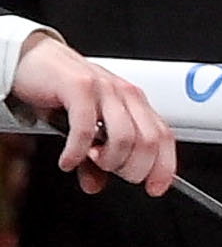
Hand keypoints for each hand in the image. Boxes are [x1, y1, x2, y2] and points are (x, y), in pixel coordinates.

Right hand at [11, 33, 175, 194]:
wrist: (32, 58)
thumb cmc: (62, 90)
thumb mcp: (84, 127)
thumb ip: (93, 160)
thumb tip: (94, 185)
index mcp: (135, 103)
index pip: (163, 138)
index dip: (164, 167)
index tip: (155, 188)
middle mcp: (125, 94)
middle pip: (148, 142)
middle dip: (133, 169)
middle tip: (112, 171)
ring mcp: (104, 89)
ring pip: (124, 138)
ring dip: (109, 161)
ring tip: (91, 161)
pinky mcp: (79, 87)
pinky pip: (86, 129)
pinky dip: (77, 153)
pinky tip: (68, 160)